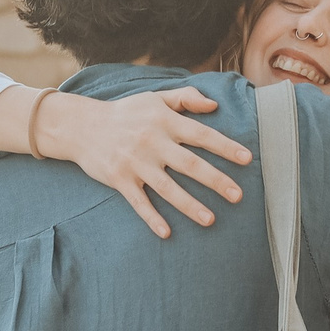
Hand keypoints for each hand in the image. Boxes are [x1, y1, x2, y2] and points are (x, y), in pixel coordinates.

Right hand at [37, 88, 251, 236]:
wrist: (82, 126)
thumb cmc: (125, 112)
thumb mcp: (154, 98)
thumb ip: (185, 98)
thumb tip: (214, 105)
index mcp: (165, 121)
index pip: (202, 135)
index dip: (225, 147)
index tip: (247, 159)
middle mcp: (152, 142)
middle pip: (190, 164)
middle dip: (216, 181)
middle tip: (238, 196)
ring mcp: (135, 163)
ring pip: (167, 188)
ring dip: (190, 205)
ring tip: (211, 220)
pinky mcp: (119, 179)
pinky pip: (139, 202)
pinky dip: (152, 218)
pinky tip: (167, 233)